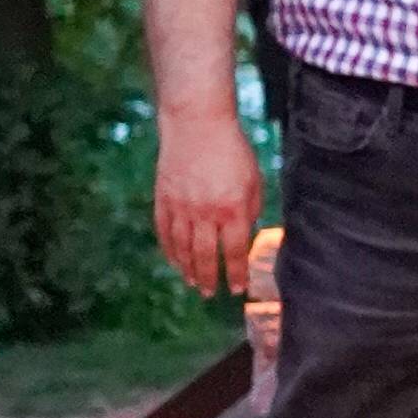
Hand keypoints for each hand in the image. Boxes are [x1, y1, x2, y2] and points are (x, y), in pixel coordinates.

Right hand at [155, 103, 267, 300]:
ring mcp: (181, 207)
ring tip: (192, 283)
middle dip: (208, 278)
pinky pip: (164, 232)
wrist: (197, 124)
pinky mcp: (163, 198)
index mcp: (233, 209)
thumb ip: (250, 210)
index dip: (235, 273)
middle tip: (210, 293)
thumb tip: (245, 235)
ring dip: (187, 269)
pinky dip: (169, 250)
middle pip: (205, 255)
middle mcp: (205, 213)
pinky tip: (174, 261)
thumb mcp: (254, 180)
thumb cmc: (232, 150)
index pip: (234, 251)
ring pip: (182, 248)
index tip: (235, 288)